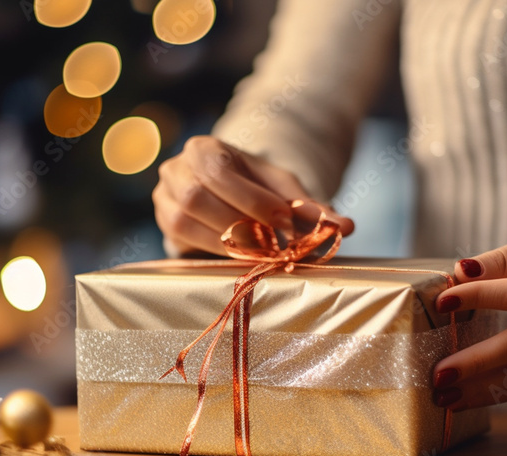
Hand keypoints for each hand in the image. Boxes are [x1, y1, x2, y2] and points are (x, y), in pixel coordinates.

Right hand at [153, 136, 353, 255]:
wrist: (232, 192)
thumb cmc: (258, 188)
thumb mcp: (284, 189)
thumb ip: (310, 206)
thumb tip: (344, 226)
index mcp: (204, 148)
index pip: (220, 173)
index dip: (252, 200)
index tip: (283, 223)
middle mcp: (176, 168)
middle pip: (197, 198)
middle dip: (237, 224)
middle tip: (271, 245)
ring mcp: (162, 197)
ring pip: (183, 221)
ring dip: (222, 242)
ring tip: (256, 252)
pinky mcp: (163, 223)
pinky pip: (179, 240)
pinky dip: (209, 250)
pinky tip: (235, 256)